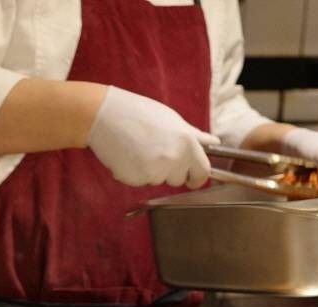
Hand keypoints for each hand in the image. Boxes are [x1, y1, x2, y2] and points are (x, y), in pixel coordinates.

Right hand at [86, 86, 218, 188]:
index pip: (203, 173)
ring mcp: (153, 172)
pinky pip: (139, 181)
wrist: (104, 116)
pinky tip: (126, 155)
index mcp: (187, 144)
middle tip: (154, 151)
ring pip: (157, 180)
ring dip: (149, 170)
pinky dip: (133, 172)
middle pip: (178, 179)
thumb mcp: (172, 120)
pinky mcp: (134, 179)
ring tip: (138, 149)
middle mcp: (173, 160)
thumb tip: (214, 143)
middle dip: (169, 171)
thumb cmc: (139, 114)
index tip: (192, 178)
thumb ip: (194, 136)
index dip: (197, 177)